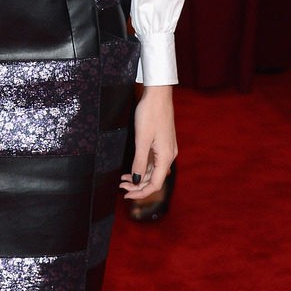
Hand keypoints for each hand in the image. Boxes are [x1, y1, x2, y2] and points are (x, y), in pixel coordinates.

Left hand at [120, 86, 176, 201]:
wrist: (158, 95)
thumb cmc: (150, 114)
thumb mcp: (142, 140)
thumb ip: (140, 162)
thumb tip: (137, 181)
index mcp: (166, 157)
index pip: (156, 184)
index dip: (141, 193)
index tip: (126, 195)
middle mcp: (169, 156)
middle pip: (155, 179)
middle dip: (138, 186)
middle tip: (121, 187)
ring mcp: (167, 150)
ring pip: (154, 171)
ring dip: (140, 178)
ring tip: (123, 180)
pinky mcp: (163, 144)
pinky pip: (154, 162)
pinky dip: (143, 168)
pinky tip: (132, 170)